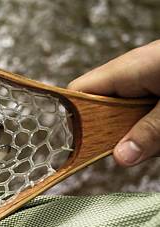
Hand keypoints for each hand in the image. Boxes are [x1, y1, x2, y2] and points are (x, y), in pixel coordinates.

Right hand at [68, 40, 159, 166]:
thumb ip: (150, 132)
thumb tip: (120, 158)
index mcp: (129, 69)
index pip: (79, 93)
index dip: (75, 120)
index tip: (80, 148)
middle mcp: (134, 72)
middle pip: (104, 109)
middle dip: (118, 134)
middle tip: (139, 148)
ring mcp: (150, 79)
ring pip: (129, 116)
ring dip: (143, 134)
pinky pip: (148, 112)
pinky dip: (157, 128)